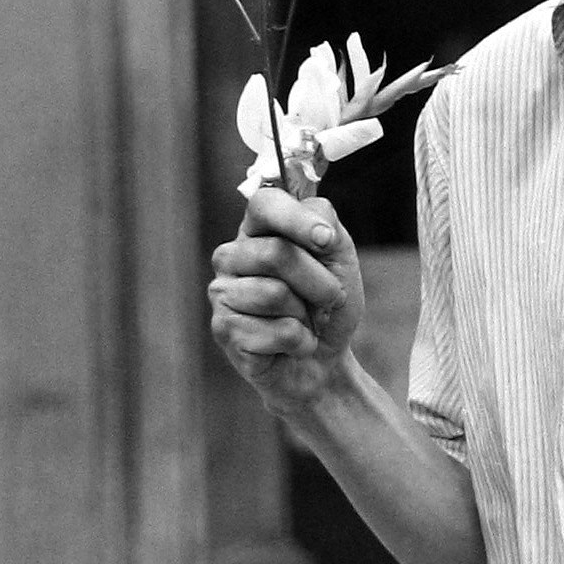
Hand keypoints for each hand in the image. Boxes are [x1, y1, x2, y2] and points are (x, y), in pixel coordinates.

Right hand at [208, 187, 364, 415]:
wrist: (325, 360)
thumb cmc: (328, 305)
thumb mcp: (340, 259)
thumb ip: (328, 227)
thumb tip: (319, 228)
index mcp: (258, 229)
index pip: (264, 203)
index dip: (297, 219)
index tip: (327, 241)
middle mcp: (232, 256)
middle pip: (276, 253)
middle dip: (319, 282)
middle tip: (330, 298)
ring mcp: (222, 292)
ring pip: (274, 294)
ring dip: (307, 315)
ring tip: (303, 322)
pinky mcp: (223, 329)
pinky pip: (276, 331)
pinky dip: (300, 341)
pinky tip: (290, 345)